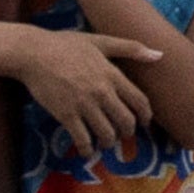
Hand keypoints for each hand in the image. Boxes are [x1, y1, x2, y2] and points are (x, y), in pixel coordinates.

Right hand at [8, 22, 164, 158]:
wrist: (33, 53)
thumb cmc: (66, 45)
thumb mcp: (100, 41)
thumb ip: (130, 48)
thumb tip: (160, 55)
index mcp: (112, 74)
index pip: (140, 101)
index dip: (146, 116)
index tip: (145, 123)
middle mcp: (102, 92)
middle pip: (126, 121)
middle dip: (128, 132)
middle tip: (123, 135)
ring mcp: (84, 105)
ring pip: (107, 133)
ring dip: (108, 142)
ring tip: (104, 142)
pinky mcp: (66, 115)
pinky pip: (82, 139)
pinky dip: (87, 149)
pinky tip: (86, 151)